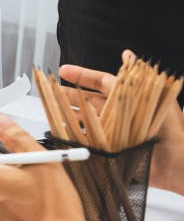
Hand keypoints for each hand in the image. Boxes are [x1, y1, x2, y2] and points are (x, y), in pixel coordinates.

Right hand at [59, 49, 183, 195]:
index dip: (82, 76)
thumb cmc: (173, 132)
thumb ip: (140, 76)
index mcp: (130, 99)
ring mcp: (114, 132)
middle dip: (69, 94)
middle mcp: (120, 114)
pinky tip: (62, 132)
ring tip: (51, 108)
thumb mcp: (158, 97)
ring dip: (68, 113)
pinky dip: (73, 135)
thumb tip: (128, 55)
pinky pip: (88, 140)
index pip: (101, 82)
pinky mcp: (110, 149)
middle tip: (50, 89)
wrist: (178, 165)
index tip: (64, 71)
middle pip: (89, 100)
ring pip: (85, 119)